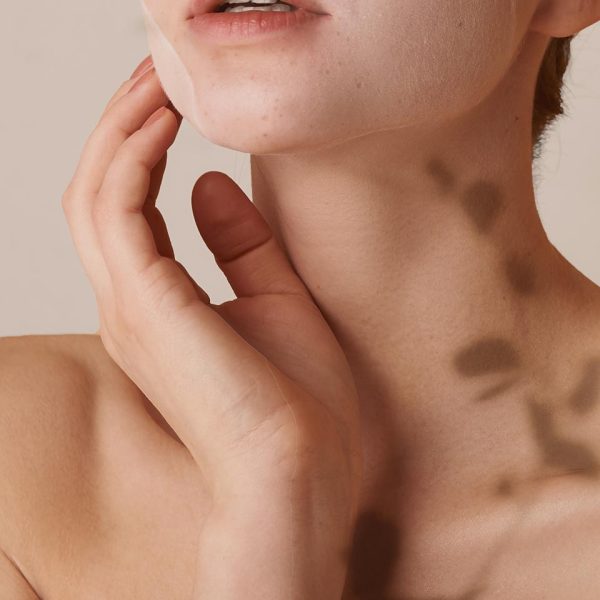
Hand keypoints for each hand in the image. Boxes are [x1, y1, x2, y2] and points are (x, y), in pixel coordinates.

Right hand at [61, 56, 362, 598]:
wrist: (301, 474)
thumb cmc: (298, 403)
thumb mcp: (278, 302)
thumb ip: (241, 245)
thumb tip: (210, 182)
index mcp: (159, 305)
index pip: (127, 207)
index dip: (141, 147)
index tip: (176, 101)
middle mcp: (131, 303)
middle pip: (100, 190)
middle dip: (123, 124)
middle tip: (158, 73)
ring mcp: (131, 306)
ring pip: (96, 193)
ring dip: (123, 129)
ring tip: (160, 81)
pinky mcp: (147, 307)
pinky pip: (117, 212)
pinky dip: (132, 160)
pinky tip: (167, 123)